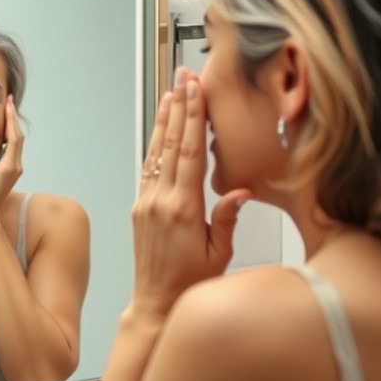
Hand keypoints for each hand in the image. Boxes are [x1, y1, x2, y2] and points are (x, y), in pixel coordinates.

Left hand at [0, 95, 22, 227]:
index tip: (2, 109)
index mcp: (8, 168)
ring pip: (17, 135)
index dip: (8, 124)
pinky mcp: (10, 167)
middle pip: (16, 134)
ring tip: (7, 102)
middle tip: (7, 100)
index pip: (11, 140)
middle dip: (12, 117)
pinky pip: (13, 140)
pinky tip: (5, 112)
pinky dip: (10, 124)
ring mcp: (15, 166)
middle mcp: (15, 165)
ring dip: (13, 117)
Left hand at [130, 69, 251, 317]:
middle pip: (171, 143)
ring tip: (171, 92)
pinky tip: (161, 130)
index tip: (196, 91)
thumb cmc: (189, 282)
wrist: (155, 302)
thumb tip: (240, 190)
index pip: (189, 152)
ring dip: (165, 119)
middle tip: (184, 78)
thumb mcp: (219, 254)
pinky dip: (155, 144)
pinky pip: (148, 168)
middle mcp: (160, 201)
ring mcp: (146, 202)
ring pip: (156, 152)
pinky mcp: (139, 207)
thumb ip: (227, 218)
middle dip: (179, 106)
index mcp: (184, 209)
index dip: (193, 117)